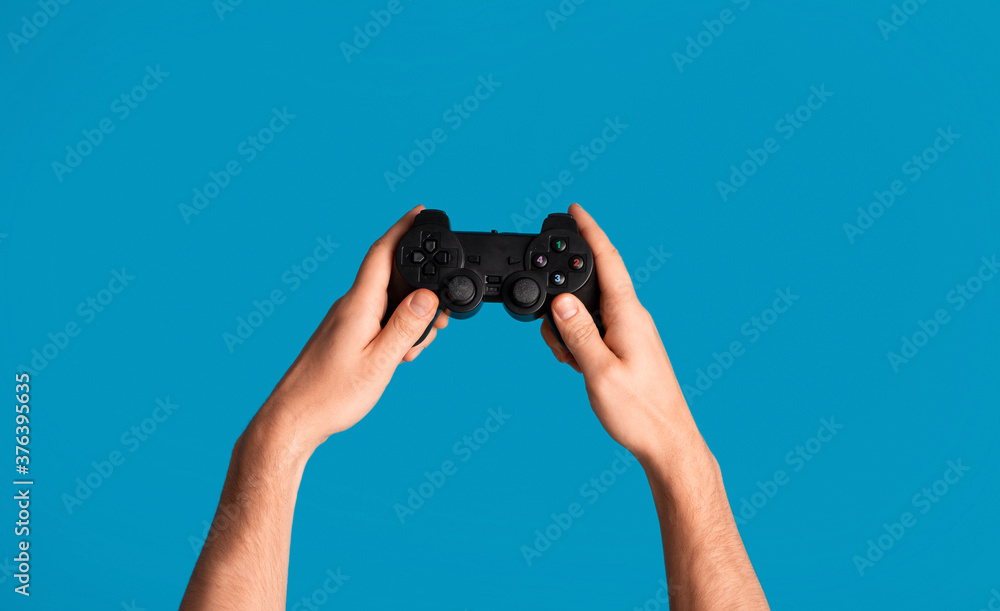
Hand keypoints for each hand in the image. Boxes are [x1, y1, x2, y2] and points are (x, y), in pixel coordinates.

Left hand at [255, 205, 447, 453]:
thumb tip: (428, 295)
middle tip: (440, 314)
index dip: (402, 229)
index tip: (420, 211)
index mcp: (358, 305)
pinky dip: (395, 328)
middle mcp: (349, 306)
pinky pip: (376, 318)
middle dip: (420, 286)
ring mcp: (344, 320)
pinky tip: (398, 355)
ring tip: (416, 348)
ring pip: (386, 302)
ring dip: (409, 315)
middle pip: (390, 278)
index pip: (382, 253)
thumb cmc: (332, 395)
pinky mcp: (343, 335)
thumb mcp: (380, 362)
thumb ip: (406, 326)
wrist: (293, 418)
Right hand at [540, 204, 703, 463]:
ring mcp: (632, 333)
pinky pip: (597, 330)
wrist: (667, 441)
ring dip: (570, 327)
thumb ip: (577, 333)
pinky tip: (578, 365)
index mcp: (628, 315)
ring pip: (590, 311)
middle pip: (593, 285)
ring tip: (569, 361)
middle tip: (553, 330)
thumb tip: (560, 301)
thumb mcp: (598, 371)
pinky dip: (580, 340)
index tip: (574, 209)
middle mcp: (633, 317)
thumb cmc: (639, 411)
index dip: (590, 231)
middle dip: (565, 296)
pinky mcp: (629, 348)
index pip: (608, 260)